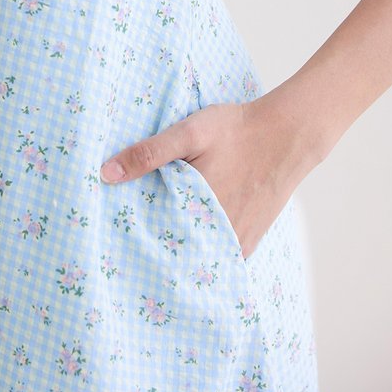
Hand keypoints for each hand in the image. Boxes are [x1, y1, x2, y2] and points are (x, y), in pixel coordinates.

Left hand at [99, 93, 317, 259]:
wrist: (286, 135)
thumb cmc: (235, 130)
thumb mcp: (188, 132)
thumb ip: (148, 153)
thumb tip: (105, 174)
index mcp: (195, 208)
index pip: (151, 238)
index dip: (130, 239)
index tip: (111, 239)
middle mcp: (216, 233)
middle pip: (174, 253)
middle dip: (151, 253)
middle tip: (125, 250)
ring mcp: (235, 242)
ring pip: (197, 261)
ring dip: (177, 258)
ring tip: (152, 252)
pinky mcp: (249, 241)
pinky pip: (220, 260)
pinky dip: (203, 258)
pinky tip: (187, 248)